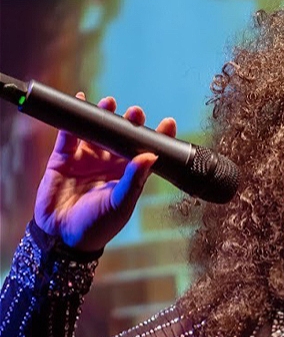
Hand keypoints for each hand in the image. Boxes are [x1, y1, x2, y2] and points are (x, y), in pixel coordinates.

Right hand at [33, 94, 176, 251]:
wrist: (63, 236)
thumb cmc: (97, 226)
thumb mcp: (119, 204)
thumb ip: (134, 180)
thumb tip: (151, 155)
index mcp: (128, 176)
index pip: (146, 153)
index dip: (156, 138)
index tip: (168, 123)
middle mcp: (109, 164)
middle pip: (122, 137)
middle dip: (129, 123)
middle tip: (136, 112)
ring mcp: (87, 159)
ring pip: (97, 131)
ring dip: (104, 116)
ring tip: (110, 103)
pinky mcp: (64, 157)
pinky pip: (69, 134)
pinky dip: (74, 119)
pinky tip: (80, 101)